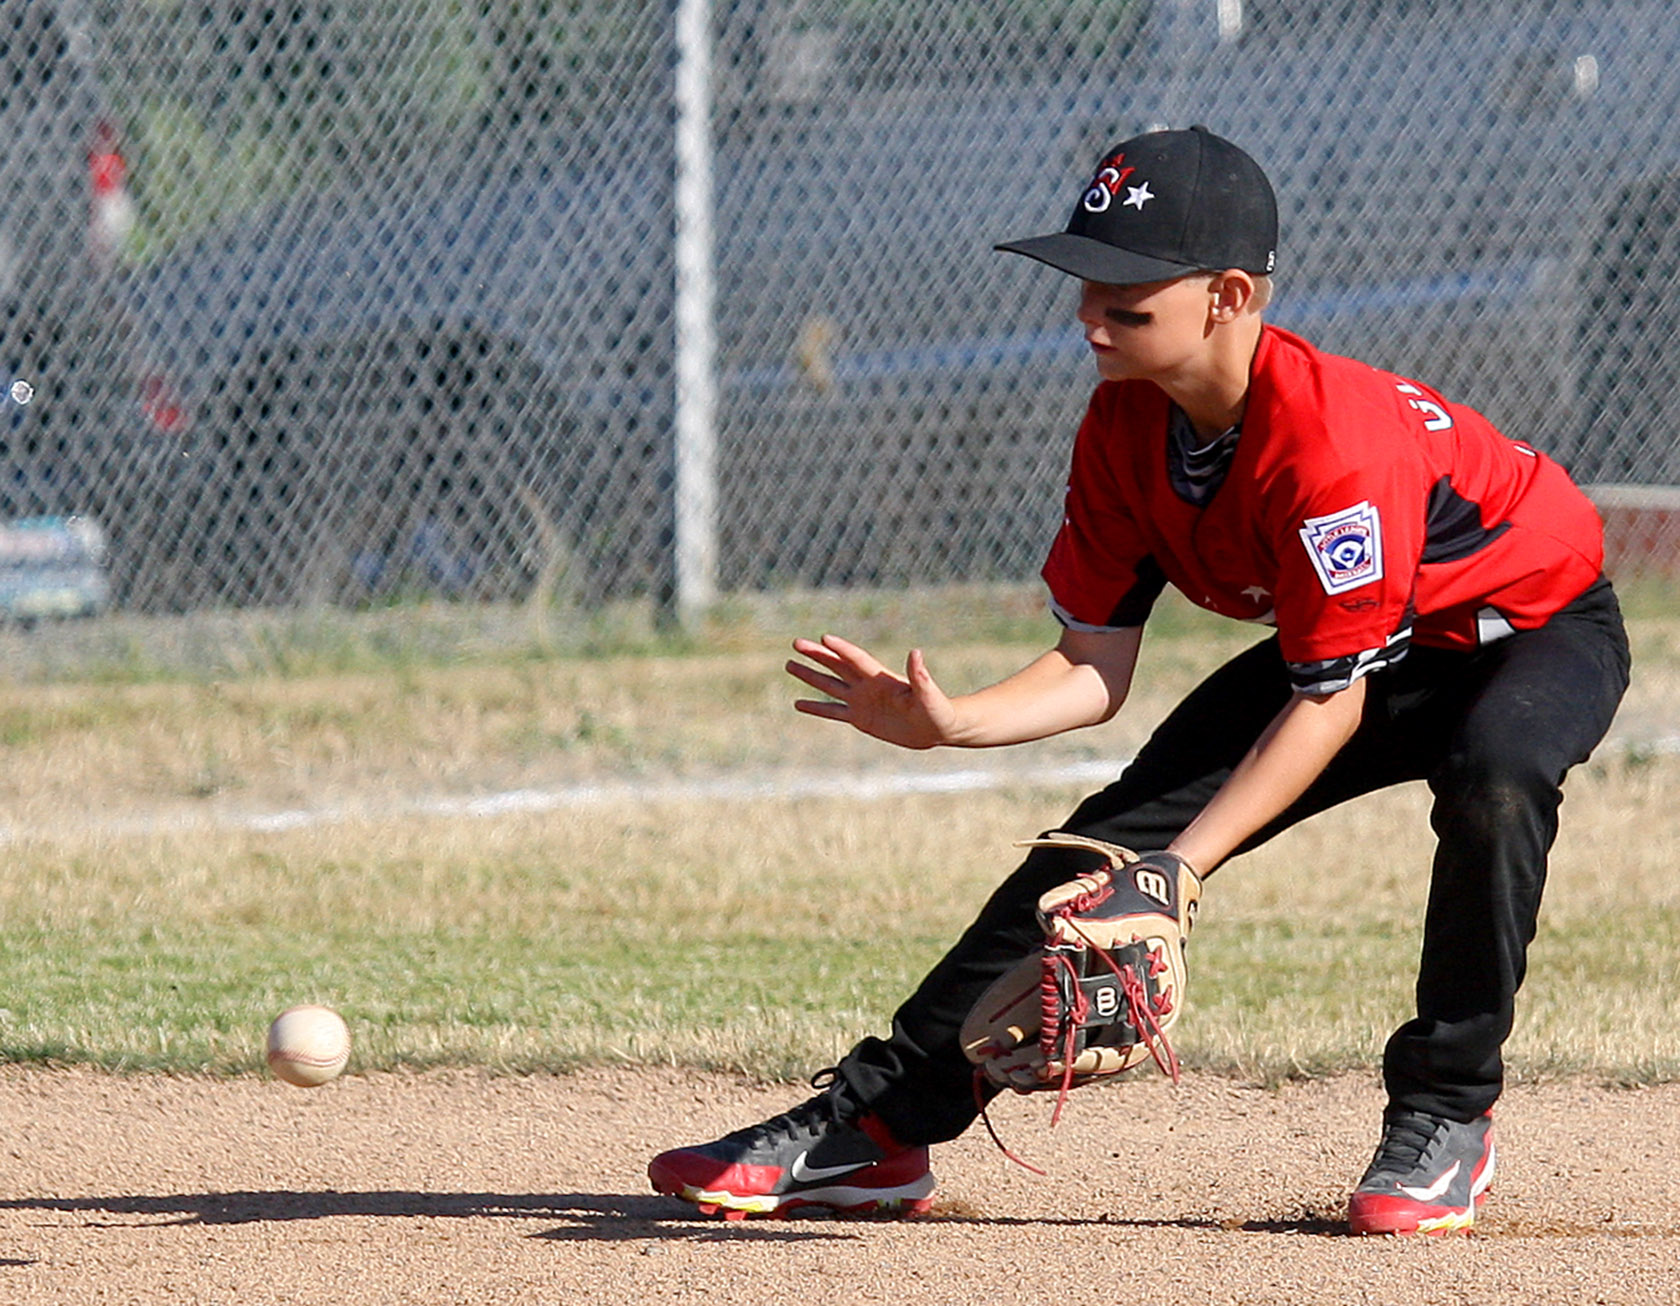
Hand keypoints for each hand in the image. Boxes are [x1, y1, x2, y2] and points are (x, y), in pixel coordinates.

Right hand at [786, 634, 960, 748]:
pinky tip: (798, 703)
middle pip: (836, 666)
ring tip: (790, 665)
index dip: (841, 649)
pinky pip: (833, 712)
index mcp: (882, 678)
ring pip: (830, 686)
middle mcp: (868, 686)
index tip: (823, 638)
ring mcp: (862, 701)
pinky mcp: (860, 719)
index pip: (856, 659)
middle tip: (796, 643)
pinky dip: (816, 708)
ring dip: (811, 676)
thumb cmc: (937, 710)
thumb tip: (916, 652)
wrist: (938, 728)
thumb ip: (920, 675)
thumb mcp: (928, 694)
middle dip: (817, 655)